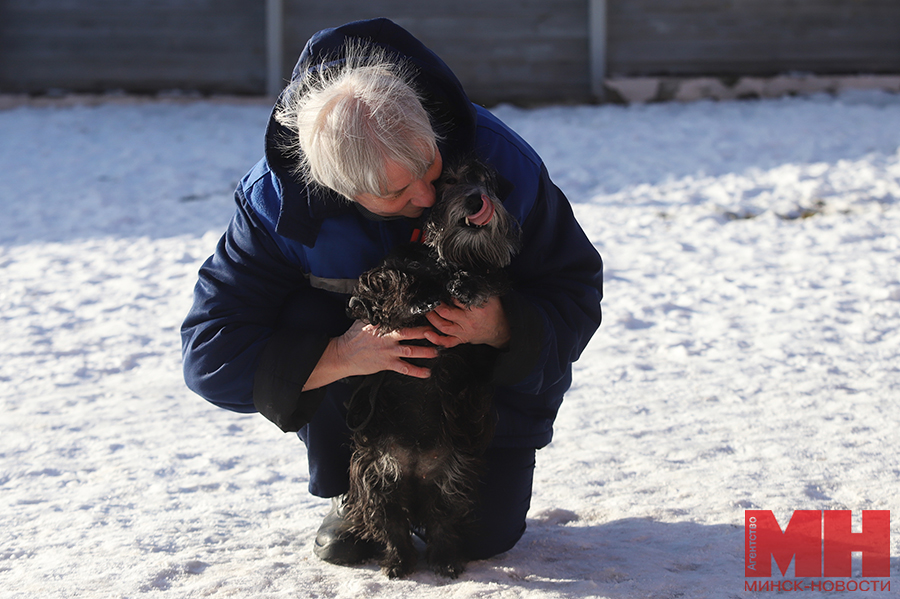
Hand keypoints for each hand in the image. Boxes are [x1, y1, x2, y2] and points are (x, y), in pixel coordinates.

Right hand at [303, 321, 438, 390]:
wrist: (343, 355)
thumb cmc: (353, 337)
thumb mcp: (363, 320)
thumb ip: (376, 314)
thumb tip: (383, 301)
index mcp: (383, 325)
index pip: (402, 318)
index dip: (417, 317)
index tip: (430, 314)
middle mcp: (388, 337)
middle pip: (411, 333)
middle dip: (427, 333)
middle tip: (440, 332)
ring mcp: (388, 351)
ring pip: (411, 350)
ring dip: (426, 351)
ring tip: (438, 351)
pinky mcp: (387, 364)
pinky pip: (405, 368)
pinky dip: (417, 371)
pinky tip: (427, 372)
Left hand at [424, 296, 509, 348]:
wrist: (499, 331)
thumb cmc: (494, 313)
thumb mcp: (492, 297)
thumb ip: (480, 288)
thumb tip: (469, 276)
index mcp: (477, 310)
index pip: (458, 299)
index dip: (448, 293)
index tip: (440, 288)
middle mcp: (468, 322)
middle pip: (447, 313)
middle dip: (436, 306)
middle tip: (430, 300)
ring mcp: (464, 332)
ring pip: (444, 326)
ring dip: (432, 319)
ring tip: (427, 311)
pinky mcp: (461, 339)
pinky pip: (447, 342)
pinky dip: (436, 339)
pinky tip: (427, 333)